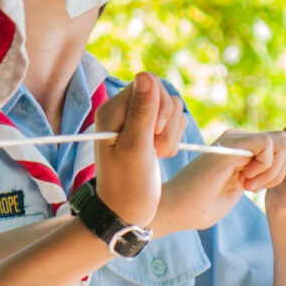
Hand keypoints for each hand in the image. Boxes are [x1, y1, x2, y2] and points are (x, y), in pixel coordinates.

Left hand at [91, 72, 181, 228]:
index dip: (160, 106)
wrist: (126, 211)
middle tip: (154, 149)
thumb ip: (142, 111)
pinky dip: (173, 139)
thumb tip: (145, 75)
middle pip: (163, 94)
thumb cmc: (127, 184)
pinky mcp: (149, 130)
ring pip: (172, 108)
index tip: (155, 133)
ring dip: (171, 134)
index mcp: (112, 110)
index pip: (148, 83)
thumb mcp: (136, 148)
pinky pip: (174, 121)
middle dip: (167, 123)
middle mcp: (122, 110)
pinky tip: (159, 155)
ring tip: (156, 154)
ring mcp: (136, 120)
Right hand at [154, 130, 285, 233]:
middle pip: (285, 141)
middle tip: (256, 188)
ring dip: (273, 171)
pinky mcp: (230, 146)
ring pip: (282, 142)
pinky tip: (245, 183)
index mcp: (241, 147)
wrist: (176, 210)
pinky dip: (266, 169)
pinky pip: (268, 146)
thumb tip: (284, 159)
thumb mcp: (241, 186)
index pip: (281, 145)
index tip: (259, 187)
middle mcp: (238, 138)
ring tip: (249, 186)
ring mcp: (234, 140)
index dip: (280, 169)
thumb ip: (260, 172)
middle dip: (280, 170)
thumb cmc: (203, 205)